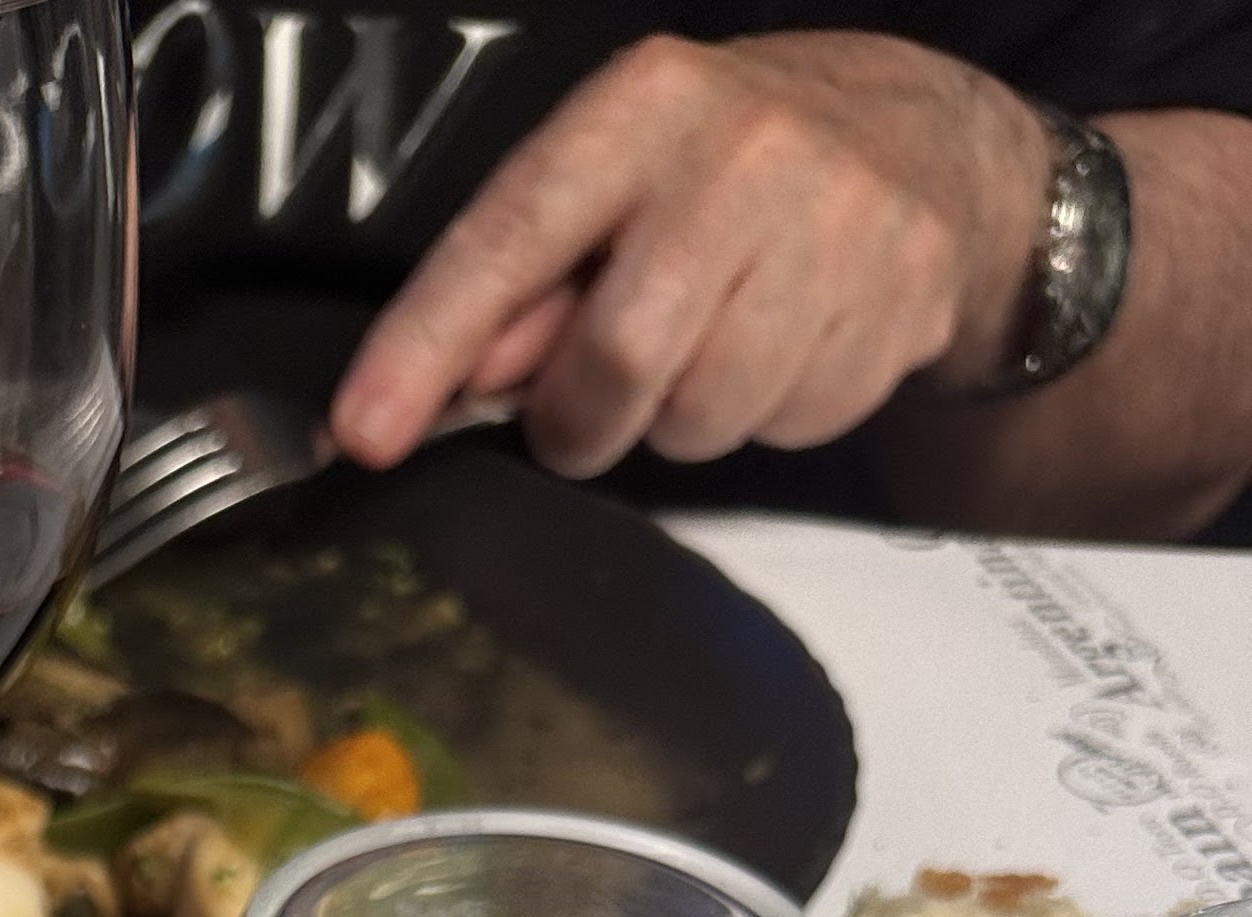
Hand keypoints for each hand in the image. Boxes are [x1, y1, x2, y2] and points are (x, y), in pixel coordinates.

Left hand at [328, 34, 1053, 478]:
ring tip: (707, 351)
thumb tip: (459, 382)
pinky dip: (766, 414)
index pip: (512, 238)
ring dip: (679, 421)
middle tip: (584, 411)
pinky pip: (789, 422)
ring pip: (704, 414)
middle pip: (618, 358)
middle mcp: (744, 151)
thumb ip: (526, 283)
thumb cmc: (728, 175)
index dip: (429, 345)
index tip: (364, 432)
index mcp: (646, 107)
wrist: (929, 146)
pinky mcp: (900, 296)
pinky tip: (785, 346)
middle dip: (580, 421)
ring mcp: (838, 222)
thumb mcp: (616, 186)